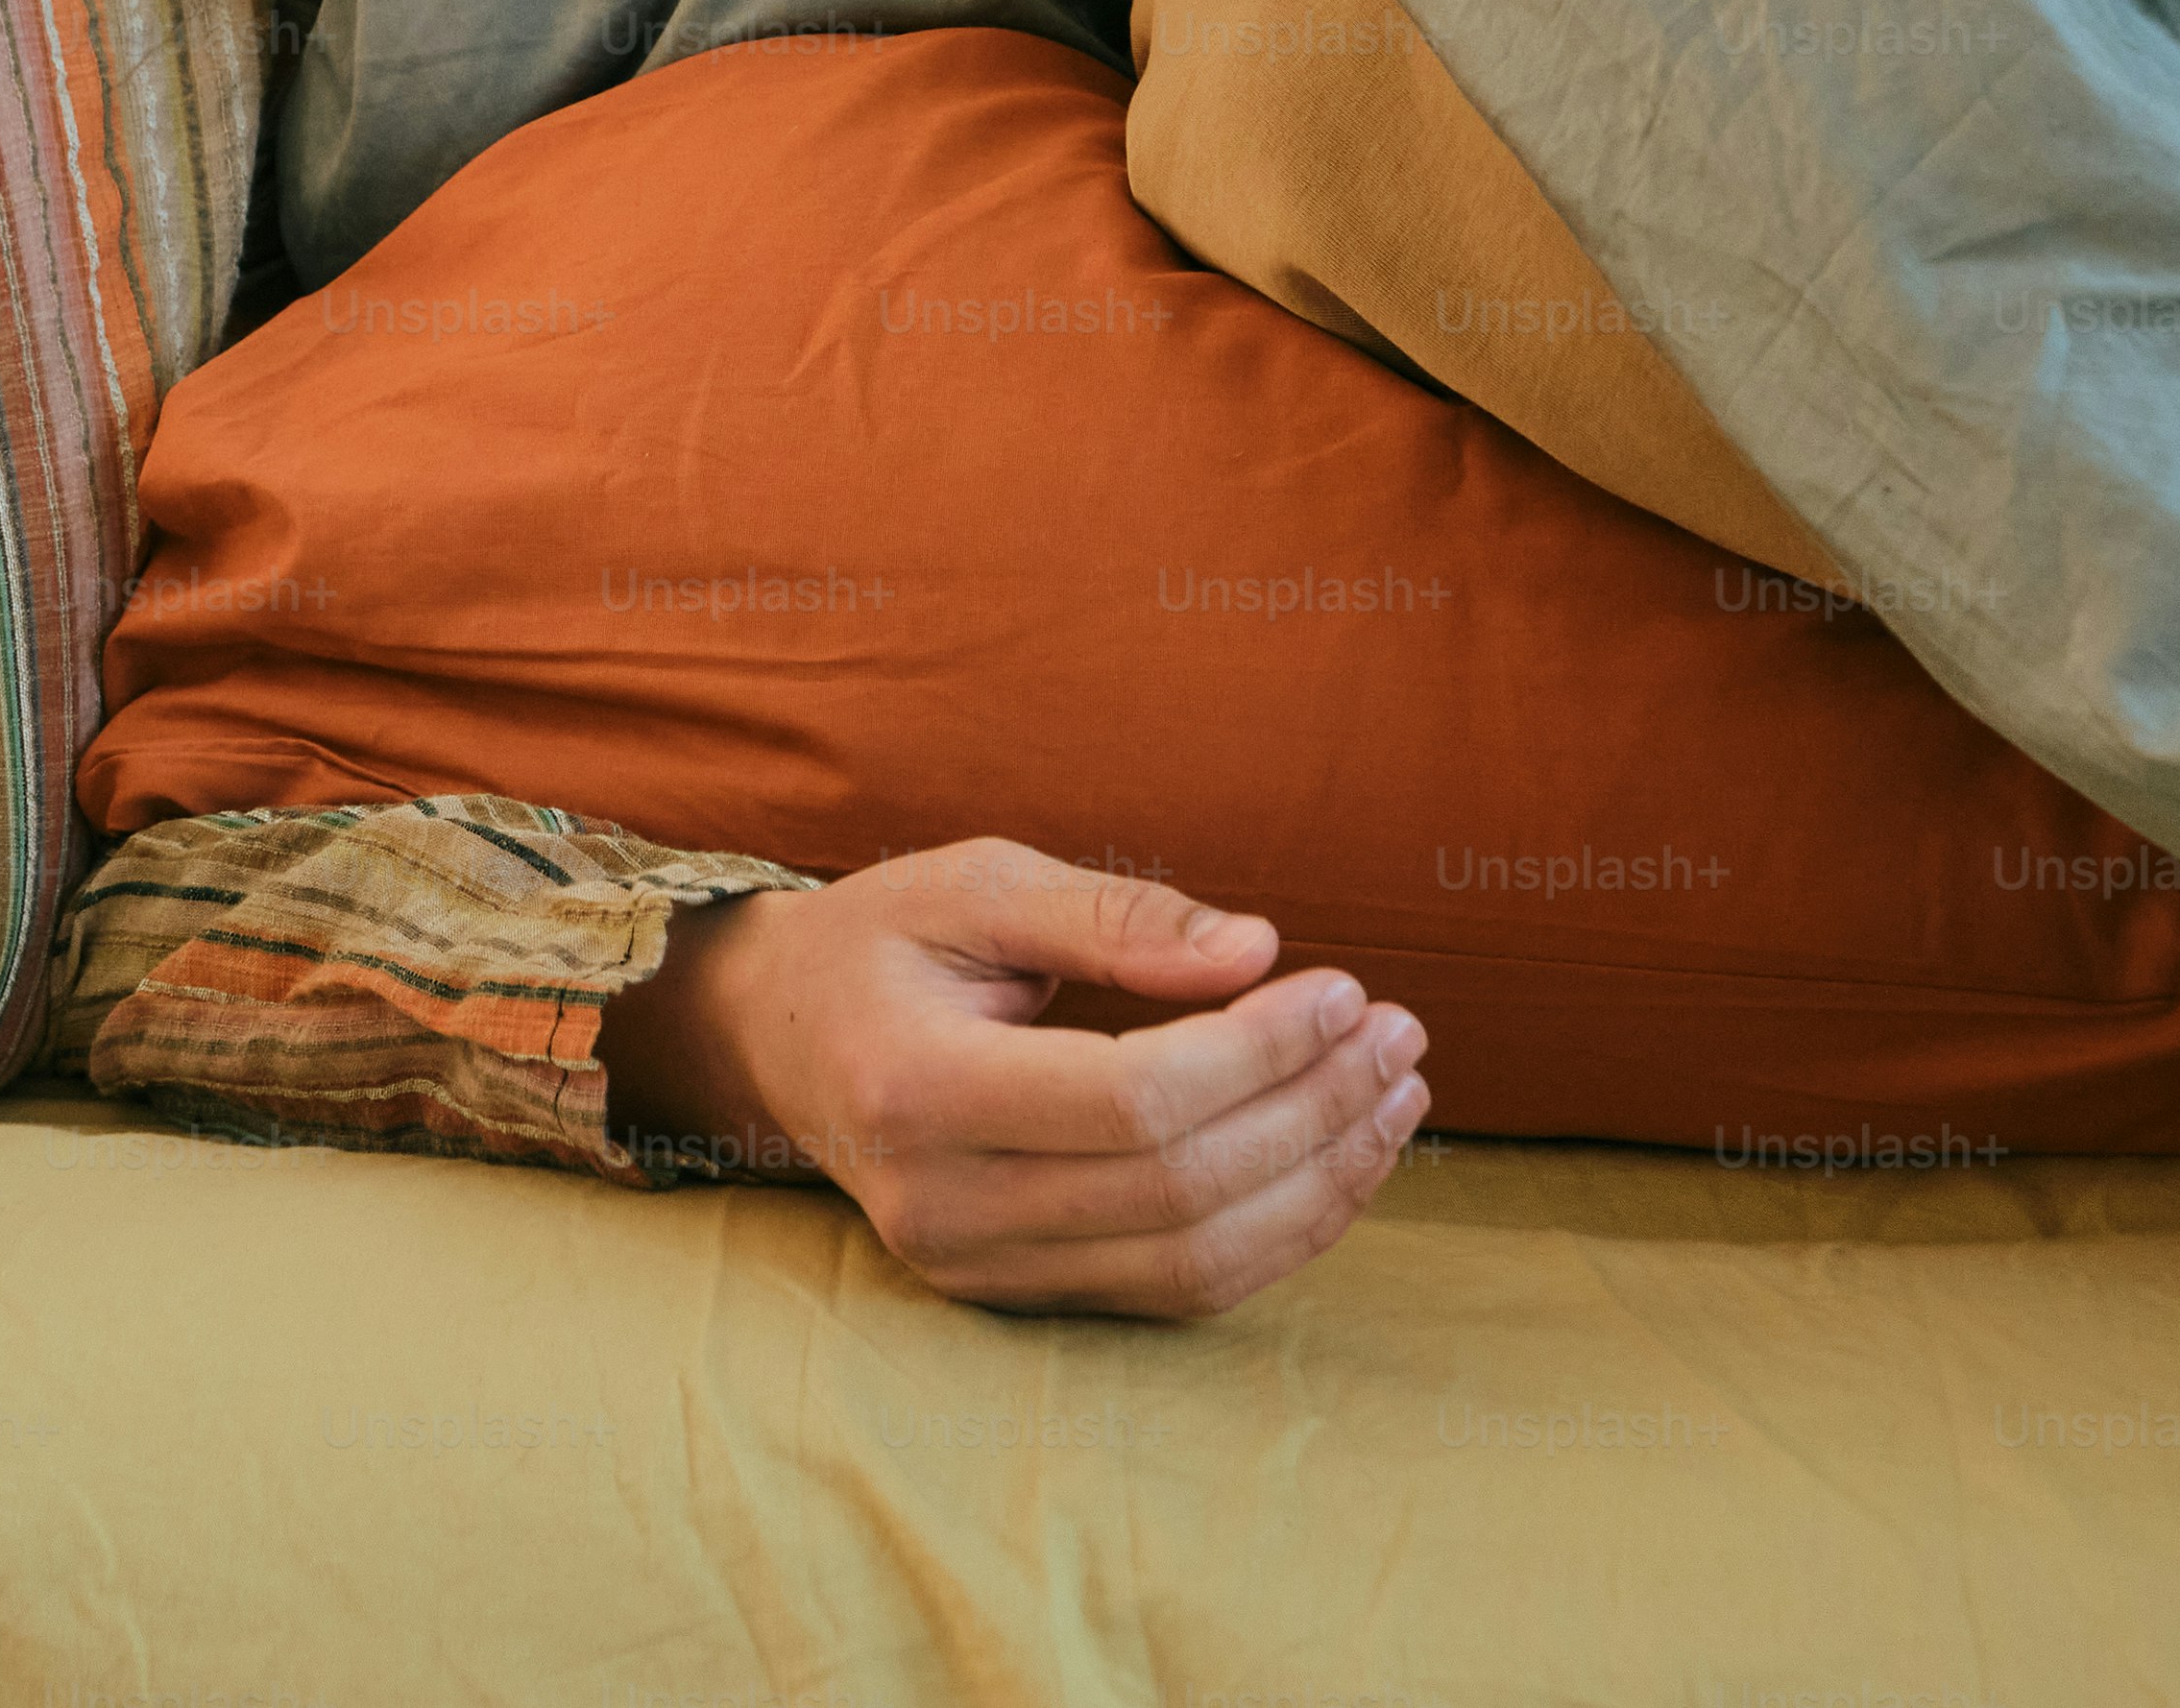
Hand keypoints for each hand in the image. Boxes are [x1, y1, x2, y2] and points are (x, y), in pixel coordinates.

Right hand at [593, 837, 1429, 1317]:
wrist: (782, 1042)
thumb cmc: (886, 942)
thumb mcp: (976, 883)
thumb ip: (1113, 915)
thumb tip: (1256, 952)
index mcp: (915, 1086)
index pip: (1130, 1100)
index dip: (1259, 1052)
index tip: (1343, 987)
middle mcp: (940, 1204)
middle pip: (1178, 1187)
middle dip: (1314, 1112)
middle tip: (1397, 1033)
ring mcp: (975, 1268)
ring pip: (1194, 1258)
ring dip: (1322, 1182)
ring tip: (1394, 1094)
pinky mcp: (1017, 1296)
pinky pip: (1179, 1287)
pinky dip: (1281, 1233)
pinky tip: (1339, 1157)